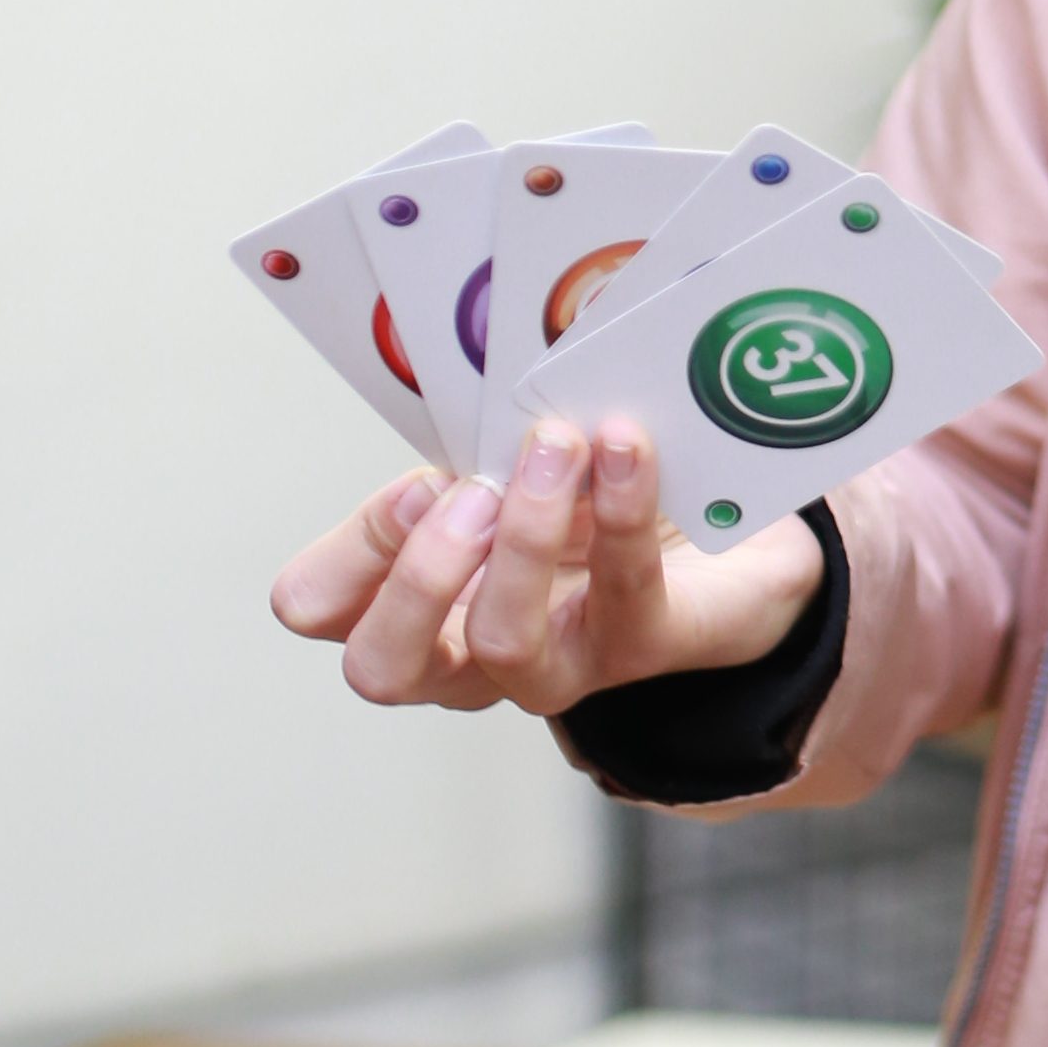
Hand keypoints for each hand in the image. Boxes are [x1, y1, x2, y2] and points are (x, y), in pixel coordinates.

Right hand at [271, 419, 823, 719]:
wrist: (727, 541)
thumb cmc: (592, 504)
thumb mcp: (507, 467)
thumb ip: (465, 443)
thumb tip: (458, 381)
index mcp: (415, 600)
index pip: (320, 606)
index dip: (349, 553)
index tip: (416, 483)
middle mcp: (466, 653)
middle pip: (382, 665)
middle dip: (417, 572)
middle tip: (471, 488)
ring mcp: (554, 666)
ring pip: (501, 642)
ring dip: (523, 537)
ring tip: (554, 449)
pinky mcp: (642, 647)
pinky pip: (622, 589)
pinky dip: (622, 507)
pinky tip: (626, 447)